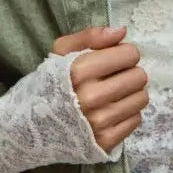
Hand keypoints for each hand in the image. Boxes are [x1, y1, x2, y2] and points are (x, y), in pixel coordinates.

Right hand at [50, 26, 148, 152]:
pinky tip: (111, 109)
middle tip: (115, 76)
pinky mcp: (106, 141)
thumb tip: (121, 31)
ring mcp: (99, 122)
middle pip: (139, 76)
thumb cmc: (50, 82)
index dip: (124, 53)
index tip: (114, 58)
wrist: (31, 124)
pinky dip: (127, 112)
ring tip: (114, 93)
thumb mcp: (60, 51)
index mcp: (79, 71)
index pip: (128, 54)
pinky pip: (136, 120)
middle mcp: (90, 98)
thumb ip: (90, 36)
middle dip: (130, 72)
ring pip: (141, 98)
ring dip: (131, 92)